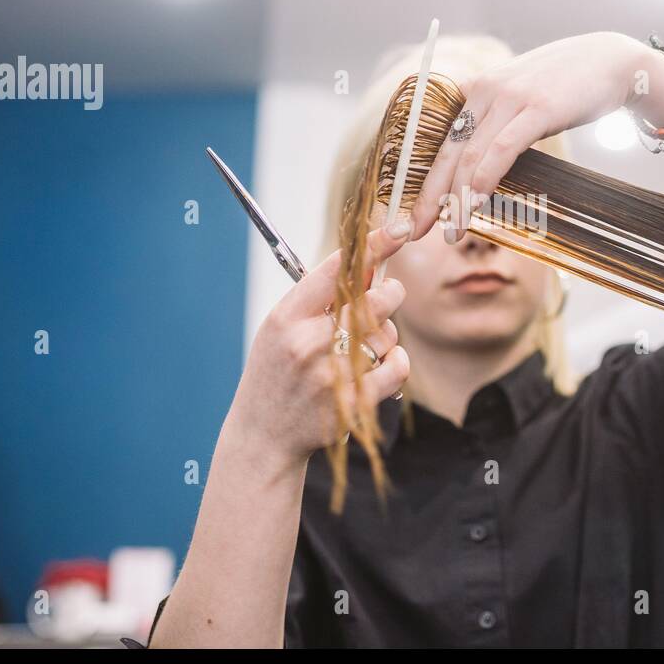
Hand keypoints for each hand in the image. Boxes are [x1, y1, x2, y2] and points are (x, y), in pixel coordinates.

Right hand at [223, 220, 412, 476]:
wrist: (264, 435)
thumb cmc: (276, 372)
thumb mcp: (281, 327)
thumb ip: (319, 297)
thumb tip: (368, 262)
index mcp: (287, 317)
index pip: (336, 269)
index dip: (373, 245)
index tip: (399, 228)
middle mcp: (308, 343)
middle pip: (374, 300)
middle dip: (390, 294)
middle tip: (387, 296)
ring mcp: (331, 374)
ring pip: (388, 334)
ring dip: (387, 336)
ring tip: (362, 348)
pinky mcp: (353, 401)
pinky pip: (398, 366)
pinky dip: (397, 362)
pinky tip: (380, 365)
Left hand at [410, 31, 655, 240]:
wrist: (613, 60)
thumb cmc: (568, 85)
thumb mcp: (522, 97)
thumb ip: (497, 120)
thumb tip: (479, 163)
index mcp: (477, 89)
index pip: (440, 140)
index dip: (423, 179)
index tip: (414, 212)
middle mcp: (486, 90)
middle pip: (447, 151)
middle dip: (429, 196)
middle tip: (415, 231)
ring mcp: (511, 98)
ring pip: (470, 155)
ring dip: (457, 198)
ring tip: (450, 232)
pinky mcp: (537, 108)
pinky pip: (501, 149)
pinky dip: (485, 178)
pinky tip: (476, 204)